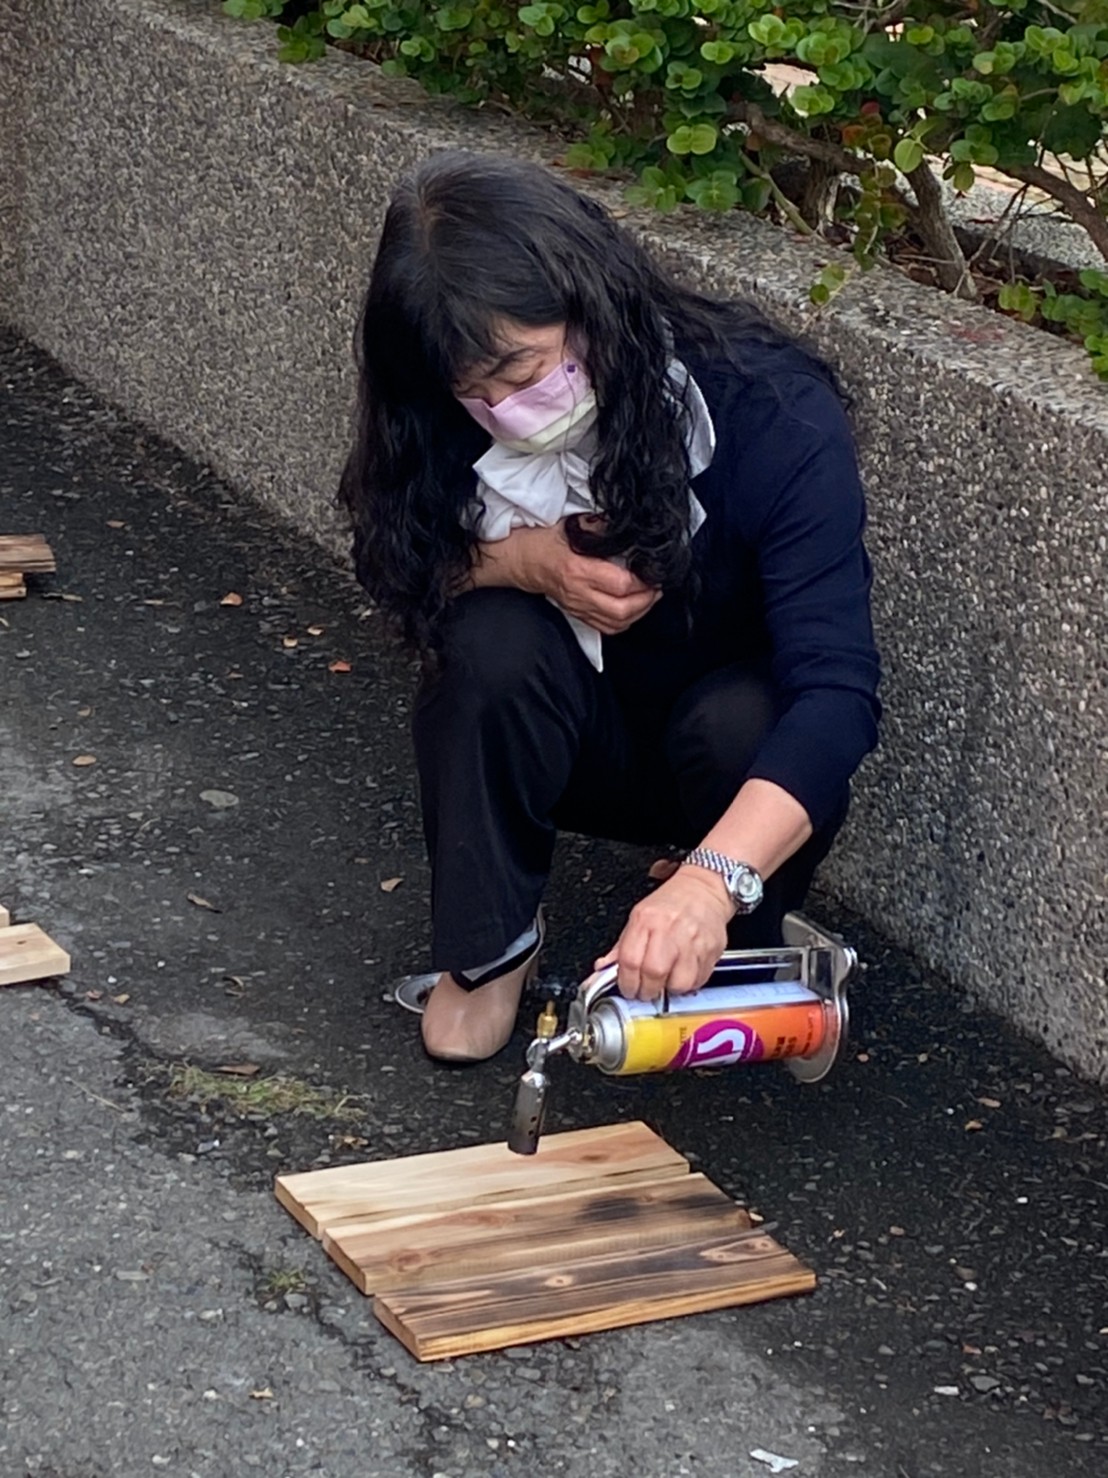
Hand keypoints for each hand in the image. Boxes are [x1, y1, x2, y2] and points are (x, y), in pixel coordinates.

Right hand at [516, 523, 659, 635]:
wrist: (524, 561)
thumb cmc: (546, 543)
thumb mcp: (574, 527)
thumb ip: (602, 529)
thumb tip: (629, 531)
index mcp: (579, 570)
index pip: (620, 584)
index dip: (642, 582)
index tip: (652, 573)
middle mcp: (579, 593)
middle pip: (622, 610)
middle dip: (646, 601)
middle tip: (656, 588)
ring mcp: (578, 607)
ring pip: (617, 623)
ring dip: (639, 613)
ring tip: (649, 598)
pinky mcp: (578, 615)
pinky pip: (607, 628)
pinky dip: (625, 622)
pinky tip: (633, 610)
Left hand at [594, 868, 733, 1000]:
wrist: (702, 890)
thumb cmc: (670, 903)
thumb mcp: (638, 917)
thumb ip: (621, 947)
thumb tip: (604, 969)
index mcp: (646, 920)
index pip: (630, 960)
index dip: (627, 983)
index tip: (628, 989)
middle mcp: (670, 929)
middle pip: (654, 972)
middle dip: (647, 991)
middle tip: (646, 991)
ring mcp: (693, 941)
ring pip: (680, 982)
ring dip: (670, 989)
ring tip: (667, 981)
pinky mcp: (711, 950)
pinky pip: (699, 980)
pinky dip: (689, 985)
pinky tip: (683, 973)